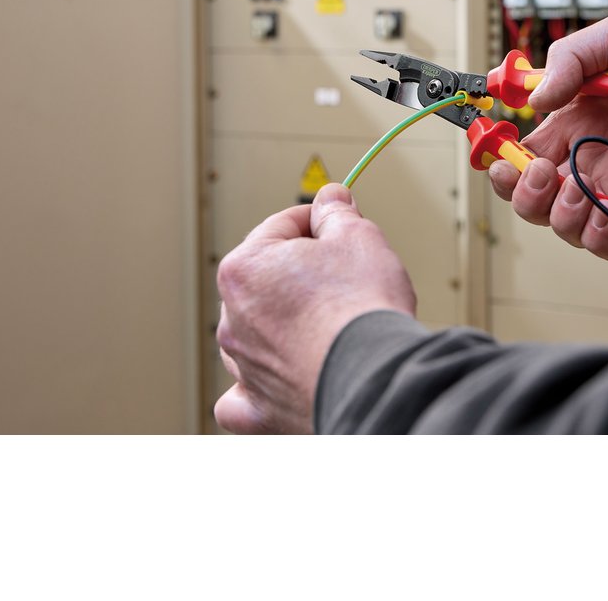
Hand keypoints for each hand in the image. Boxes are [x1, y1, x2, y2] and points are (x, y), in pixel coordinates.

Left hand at [214, 184, 416, 433]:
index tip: (341, 226)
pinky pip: (242, 396)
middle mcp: (232, 319)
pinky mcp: (260, 409)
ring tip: (330, 323)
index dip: (319, 222)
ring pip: (256, 333)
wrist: (375, 377)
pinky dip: (256, 387)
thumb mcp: (357, 236)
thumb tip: (330, 199)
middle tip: (345, 273)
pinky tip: (275, 376)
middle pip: (267, 278)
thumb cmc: (362, 307)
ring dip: (284, 323)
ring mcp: (243, 367)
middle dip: (302, 273)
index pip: (282, 226)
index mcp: (244, 268)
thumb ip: (337, 213)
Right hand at [488, 12, 607, 259]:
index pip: (524, 146)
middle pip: (529, 192)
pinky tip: (607, 212)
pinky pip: (604, 244)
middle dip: (518, 189)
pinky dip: (594, 235)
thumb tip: (535, 100)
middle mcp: (592, 156)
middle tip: (538, 171)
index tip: (493, 152)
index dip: (501, 154)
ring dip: (554, 213)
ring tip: (577, 189)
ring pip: (559, 223)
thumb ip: (571, 58)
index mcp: (579, 117)